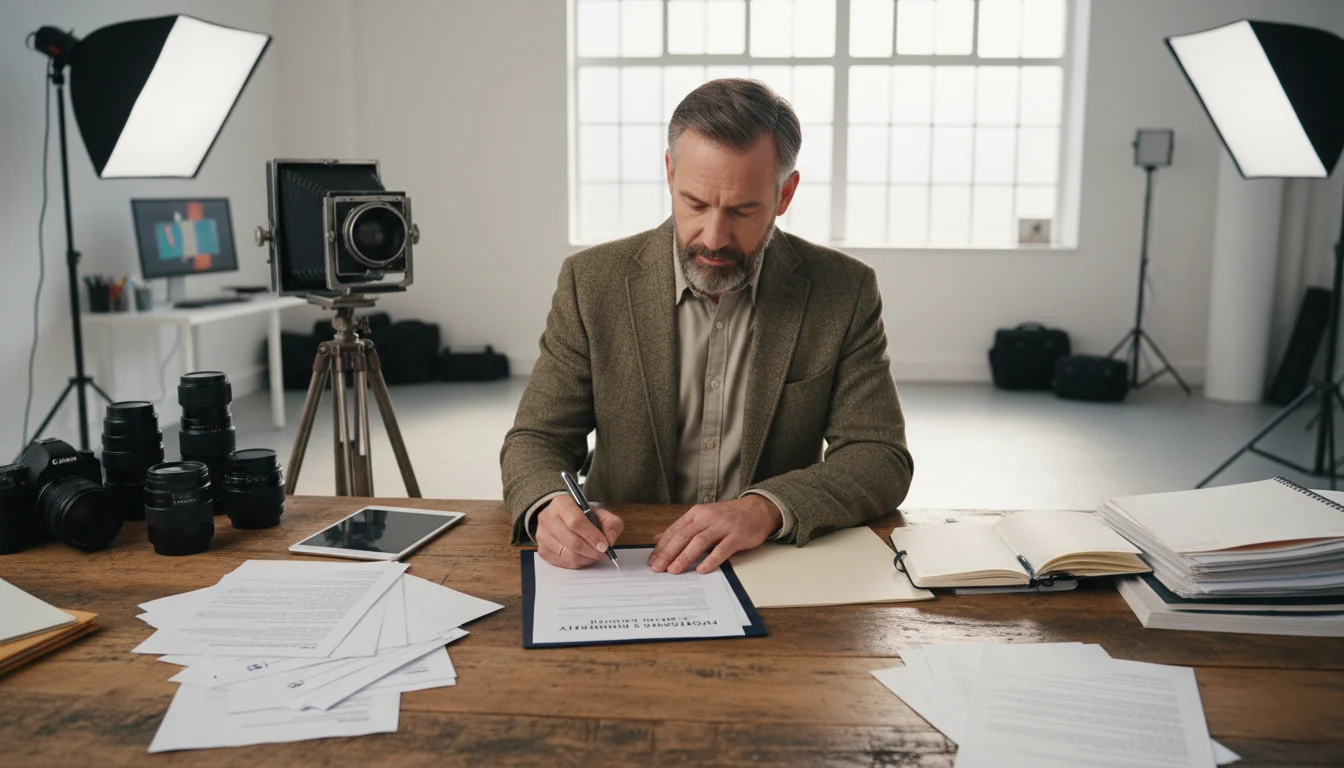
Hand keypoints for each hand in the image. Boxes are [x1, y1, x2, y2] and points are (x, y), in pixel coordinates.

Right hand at [535, 494, 623, 568]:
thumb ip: (610, 523)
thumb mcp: (600, 513)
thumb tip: (609, 540)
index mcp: (562, 503)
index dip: (592, 536)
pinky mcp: (542, 549)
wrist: (560, 516)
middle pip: (572, 541)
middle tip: (602, 553)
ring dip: (586, 559)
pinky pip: (562, 562)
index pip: (576, 522)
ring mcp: (542, 535)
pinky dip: (577, 563)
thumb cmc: (581, 515)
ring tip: (594, 555)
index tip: (604, 545)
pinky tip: (583, 557)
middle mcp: (548, 518)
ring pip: (567, 555)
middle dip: (591, 551)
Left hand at [648, 495, 781, 574]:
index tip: (652, 561)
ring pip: (699, 542)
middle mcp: (707, 518)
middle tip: (657, 568)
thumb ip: (681, 529)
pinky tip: (702, 569)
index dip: (662, 546)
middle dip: (668, 553)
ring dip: (685, 557)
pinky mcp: (737, 536)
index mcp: (696, 513)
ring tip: (674, 570)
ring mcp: (723, 526)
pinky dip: (711, 559)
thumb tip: (656, 539)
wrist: (758, 509)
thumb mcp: (702, 518)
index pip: (674, 531)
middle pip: (684, 536)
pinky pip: (722, 549)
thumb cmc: (728, 516)